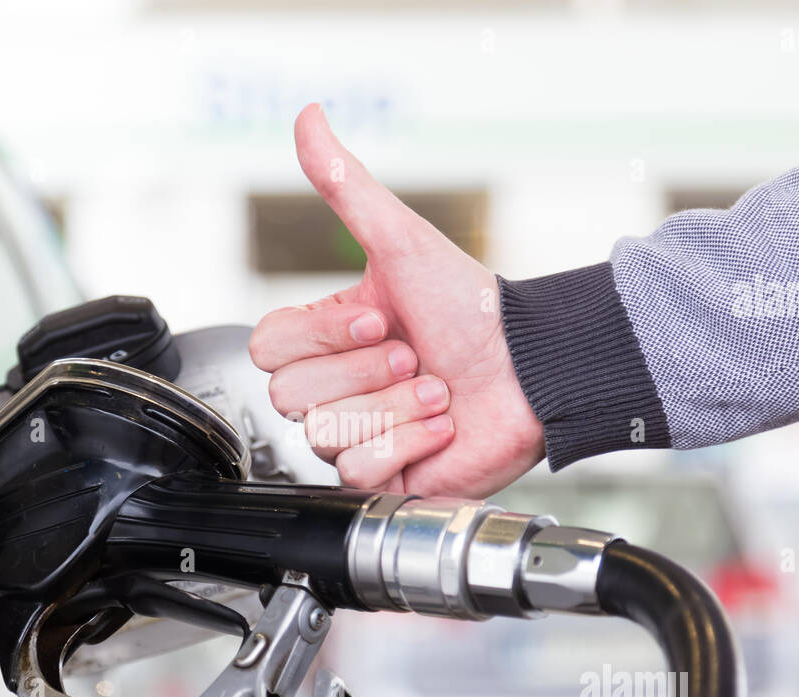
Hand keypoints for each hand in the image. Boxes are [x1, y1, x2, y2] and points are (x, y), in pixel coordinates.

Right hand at [248, 104, 544, 497]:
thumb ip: (346, 185)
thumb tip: (309, 117)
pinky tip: (440, 427)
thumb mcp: (402, 242)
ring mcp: (356, 435)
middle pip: (290, 397)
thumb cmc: (469, 308)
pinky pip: (361, 470)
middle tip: (414, 355)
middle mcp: (335, 390)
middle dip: (365, 373)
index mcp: (327, 339)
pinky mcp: (383, 477)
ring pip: (326, 435)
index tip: (379, 317)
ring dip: (396, 407)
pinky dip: (410, 445)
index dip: (322, 338)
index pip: (267, 348)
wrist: (531, 370)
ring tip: (437, 391)